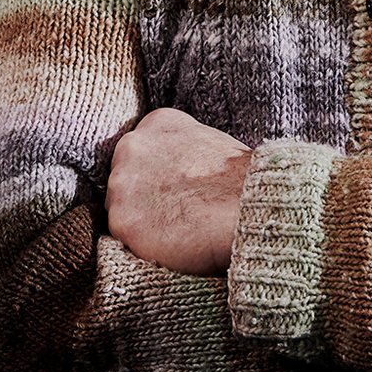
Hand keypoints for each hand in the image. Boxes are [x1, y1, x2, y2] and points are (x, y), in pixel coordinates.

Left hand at [107, 108, 250, 275]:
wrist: (250, 208)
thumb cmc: (243, 183)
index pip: (141, 153)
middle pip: (123, 179)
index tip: (174, 191)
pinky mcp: (121, 220)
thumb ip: (183, 152)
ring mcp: (122, 183)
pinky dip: (143, 247)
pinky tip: (171, 245)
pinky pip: (124, 240)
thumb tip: (180, 173)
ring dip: (141, 223)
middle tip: (173, 215)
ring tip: (177, 232)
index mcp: (157, 123)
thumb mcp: (212, 145)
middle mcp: (132, 146)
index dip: (156, 177)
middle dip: (143, 198)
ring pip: (120, 209)